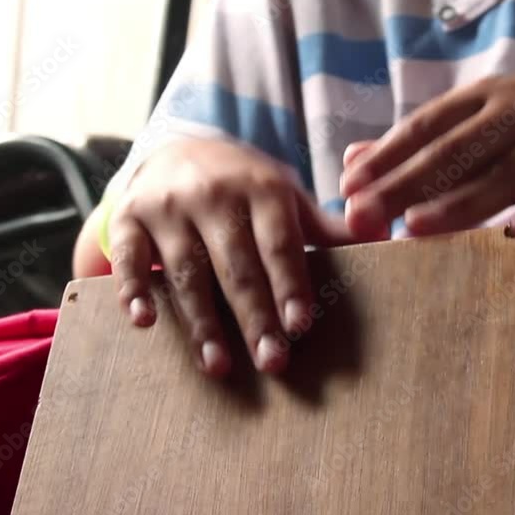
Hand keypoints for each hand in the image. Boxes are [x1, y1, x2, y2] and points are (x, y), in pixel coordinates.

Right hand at [108, 137, 353, 375]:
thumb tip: (385, 233)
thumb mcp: (287, 198)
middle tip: (272, 362)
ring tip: (219, 365)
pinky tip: (144, 323)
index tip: (300, 324)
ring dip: (202, 321)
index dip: (289, 283)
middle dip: (254, 316)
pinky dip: (133, 288)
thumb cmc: (246, 188)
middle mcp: (214, 194)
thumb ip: (330, 227)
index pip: (278, 243)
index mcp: (261, 188)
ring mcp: (168, 207)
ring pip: (185, 270)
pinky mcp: (129, 219)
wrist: (177, 149)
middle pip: (236, 265)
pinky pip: (129, 258)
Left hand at [339, 76, 514, 237]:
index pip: (426, 127)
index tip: (346, 188)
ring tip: (417, 228)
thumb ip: (426, 143)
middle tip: (363, 216)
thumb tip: (353, 159)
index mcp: (487, 97)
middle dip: (405, 184)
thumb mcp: (489, 123)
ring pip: (507, 172)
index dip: (386, 157)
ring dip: (461, 202)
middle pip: (456, 151)